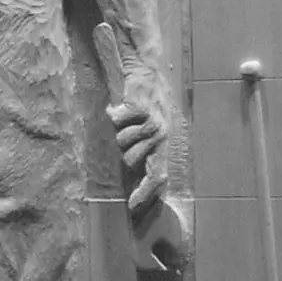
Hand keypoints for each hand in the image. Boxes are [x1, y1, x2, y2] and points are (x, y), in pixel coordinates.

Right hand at [112, 63, 170, 209]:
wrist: (148, 74)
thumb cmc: (149, 104)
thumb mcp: (155, 129)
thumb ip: (147, 150)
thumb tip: (135, 176)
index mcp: (166, 145)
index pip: (158, 176)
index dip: (146, 193)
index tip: (132, 206)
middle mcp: (162, 137)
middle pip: (132, 159)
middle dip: (124, 152)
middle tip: (127, 138)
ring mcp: (153, 124)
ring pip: (123, 141)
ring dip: (120, 130)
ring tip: (127, 120)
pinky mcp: (141, 111)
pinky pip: (118, 121)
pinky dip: (115, 113)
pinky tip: (120, 107)